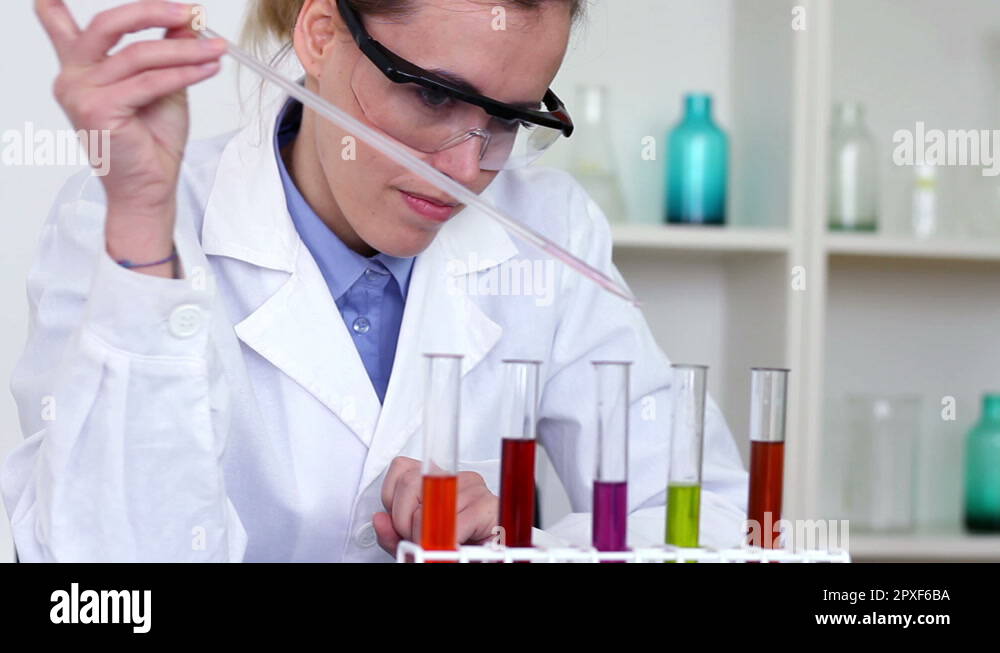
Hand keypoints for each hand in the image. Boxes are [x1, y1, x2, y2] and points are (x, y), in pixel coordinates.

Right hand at [35, 0, 225, 271]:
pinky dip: (184, 73)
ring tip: (216, 49)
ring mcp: (80, 92)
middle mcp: (72, 76)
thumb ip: (168, 51)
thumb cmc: (151, 142)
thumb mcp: (164, 86)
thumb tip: (188, 19)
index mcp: (80, 67)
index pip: (60, 26)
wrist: (150, 188)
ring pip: (138, 55)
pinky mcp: (98, 110)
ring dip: (185, 50)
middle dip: (151, 13)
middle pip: (108, 25)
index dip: (55, 5)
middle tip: (188, 12)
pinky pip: (149, 82)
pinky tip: (208, 68)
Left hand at [374, 456, 498, 556]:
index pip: (401, 468)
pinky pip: (452, 524)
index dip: (392, 499)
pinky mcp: (487, 505)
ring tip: (436, 545)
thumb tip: (380, 519)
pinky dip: (445, 542)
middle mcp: (455, 477)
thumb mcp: (416, 540)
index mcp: (438, 479)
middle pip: (409, 482)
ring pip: (428, 506)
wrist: (492, 557)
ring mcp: (473, 487)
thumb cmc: (459, 546)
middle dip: (403, 520)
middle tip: (417, 539)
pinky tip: (451, 547)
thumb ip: (394, 532)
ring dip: (425, 535)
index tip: (400, 522)